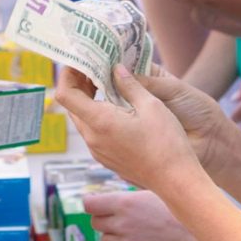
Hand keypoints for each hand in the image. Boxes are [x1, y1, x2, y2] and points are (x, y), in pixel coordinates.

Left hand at [55, 66, 228, 187]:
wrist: (175, 180)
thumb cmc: (166, 142)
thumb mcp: (151, 105)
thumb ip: (130, 85)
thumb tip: (116, 69)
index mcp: (100, 122)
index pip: (66, 94)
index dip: (67, 74)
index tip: (78, 60)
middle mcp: (93, 138)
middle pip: (72, 105)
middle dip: (78, 83)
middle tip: (94, 66)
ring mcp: (98, 150)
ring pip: (82, 119)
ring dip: (87, 99)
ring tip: (105, 82)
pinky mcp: (106, 157)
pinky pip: (92, 131)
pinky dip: (96, 114)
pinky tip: (115, 106)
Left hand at [79, 189, 203, 240]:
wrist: (194, 234)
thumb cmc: (176, 209)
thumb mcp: (152, 191)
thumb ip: (131, 193)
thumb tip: (117, 184)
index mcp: (123, 203)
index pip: (89, 205)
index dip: (93, 204)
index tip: (99, 204)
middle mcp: (121, 223)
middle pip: (96, 223)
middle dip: (105, 219)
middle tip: (122, 217)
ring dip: (114, 237)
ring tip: (132, 231)